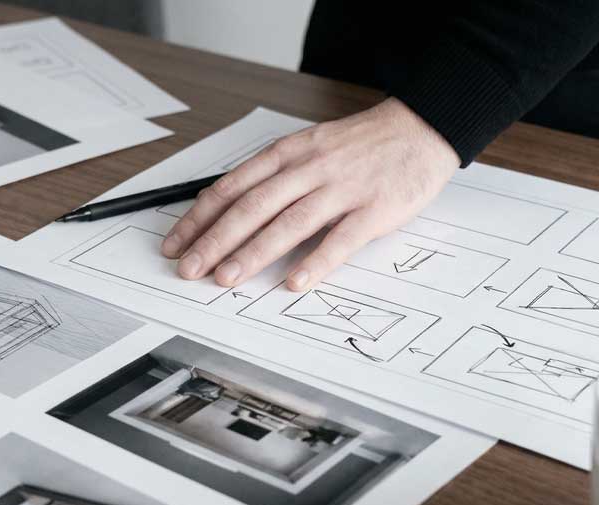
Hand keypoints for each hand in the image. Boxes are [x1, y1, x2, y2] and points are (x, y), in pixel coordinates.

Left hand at [160, 98, 460, 290]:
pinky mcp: (375, 209)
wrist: (422, 128)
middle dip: (216, 240)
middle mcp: (310, 169)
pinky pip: (341, 239)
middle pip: (253, 206)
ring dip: (254, 252)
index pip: (233, 186)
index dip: (200, 217)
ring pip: (290, 222)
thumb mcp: (310, 147)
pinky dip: (316, 262)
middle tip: (189, 269)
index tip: (176, 242)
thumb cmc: (361, 145)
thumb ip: (274, 176)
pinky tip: (294, 282)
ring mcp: (342, 189)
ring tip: (226, 278)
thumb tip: (228, 207)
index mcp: (290, 153)